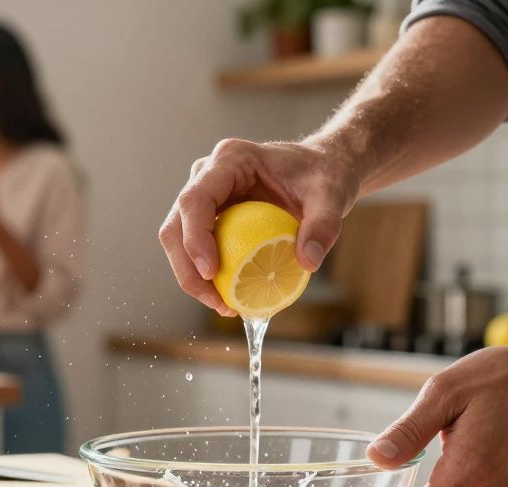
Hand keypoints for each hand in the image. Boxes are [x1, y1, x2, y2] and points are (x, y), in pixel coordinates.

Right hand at [158, 138, 360, 315]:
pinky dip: (205, 275)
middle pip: (175, 224)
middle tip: (216, 302)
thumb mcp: (331, 196)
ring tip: (223, 306)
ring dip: (192, 277)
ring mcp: (206, 195)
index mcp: (231, 159)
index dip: (195, 237)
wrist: (321, 169)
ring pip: (178, 239)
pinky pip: (196, 247)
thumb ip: (323, 226)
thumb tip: (307, 262)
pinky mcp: (211, 214)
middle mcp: (208, 174)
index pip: (196, 199)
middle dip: (187, 269)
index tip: (212, 273)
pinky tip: (229, 298)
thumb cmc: (323, 175)